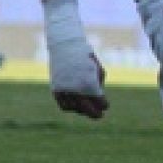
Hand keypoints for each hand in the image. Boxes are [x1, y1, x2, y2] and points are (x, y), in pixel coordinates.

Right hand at [44, 0, 108, 118]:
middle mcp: (75, 88)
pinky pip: (63, 105)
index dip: (104, 105)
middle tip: (100, 116)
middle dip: (95, 114)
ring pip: (75, 108)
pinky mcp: (56, 89)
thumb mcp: (97, 68)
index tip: (106, 106)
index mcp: (88, 82)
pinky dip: (70, 107)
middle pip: (87, 109)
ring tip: (87, 108)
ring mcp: (64, 89)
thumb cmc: (85, 56)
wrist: (64, 45)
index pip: (99, 102)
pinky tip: (76, 105)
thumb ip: (98, 85)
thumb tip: (98, 99)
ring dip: (82, 110)